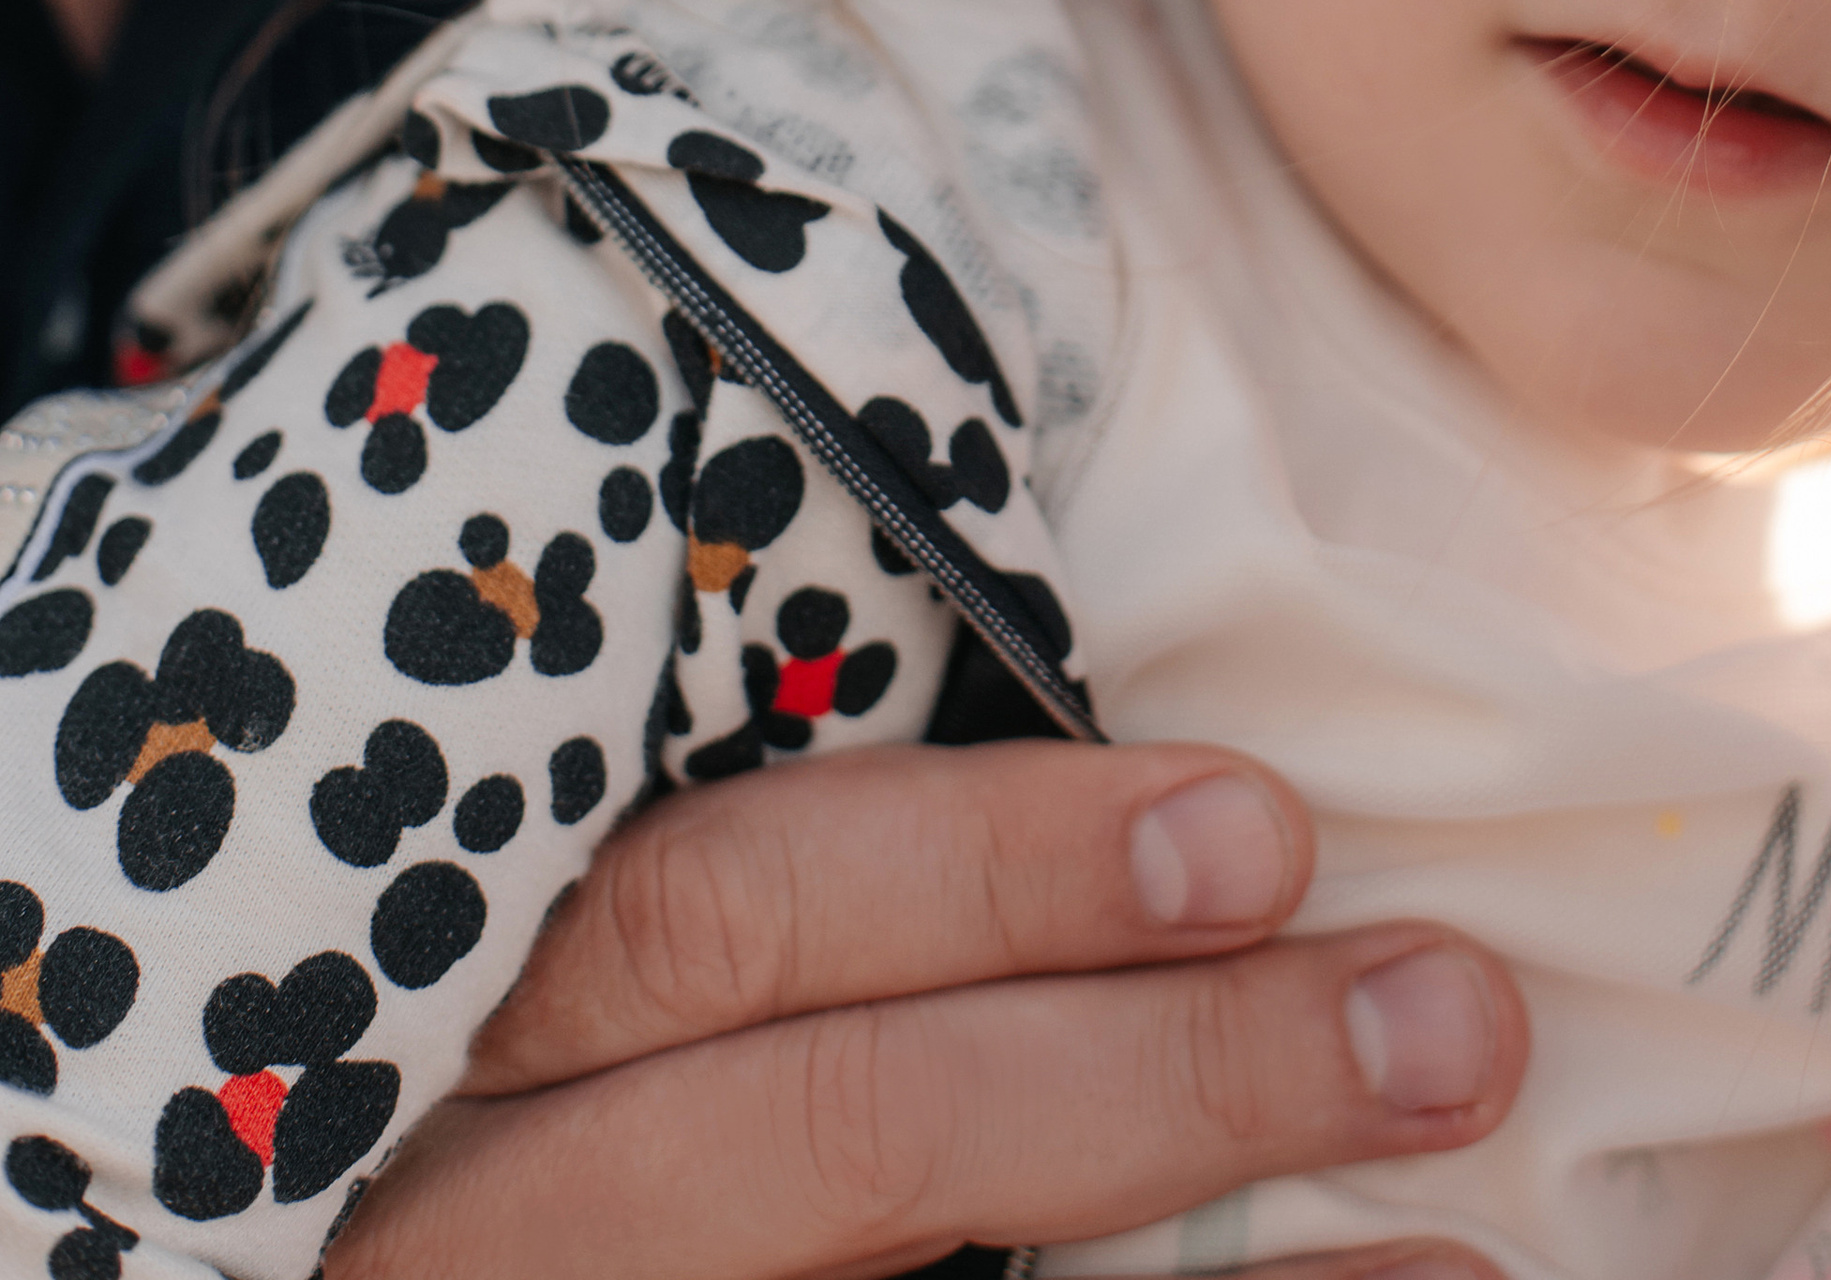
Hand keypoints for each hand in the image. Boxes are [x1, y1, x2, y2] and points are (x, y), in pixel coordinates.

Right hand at [332, 739, 1525, 1279]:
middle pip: (837, 1128)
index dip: (989, 868)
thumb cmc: (524, 1010)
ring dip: (1204, 1256)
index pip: (718, 912)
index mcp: (457, 983)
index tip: (1258, 816)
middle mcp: (485, 1198)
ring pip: (879, 1276)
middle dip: (1158, 1071)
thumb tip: (1133, 682)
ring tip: (1467, 1210)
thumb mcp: (554, 881)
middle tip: (1446, 1007)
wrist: (293, 1267)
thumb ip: (754, 808)